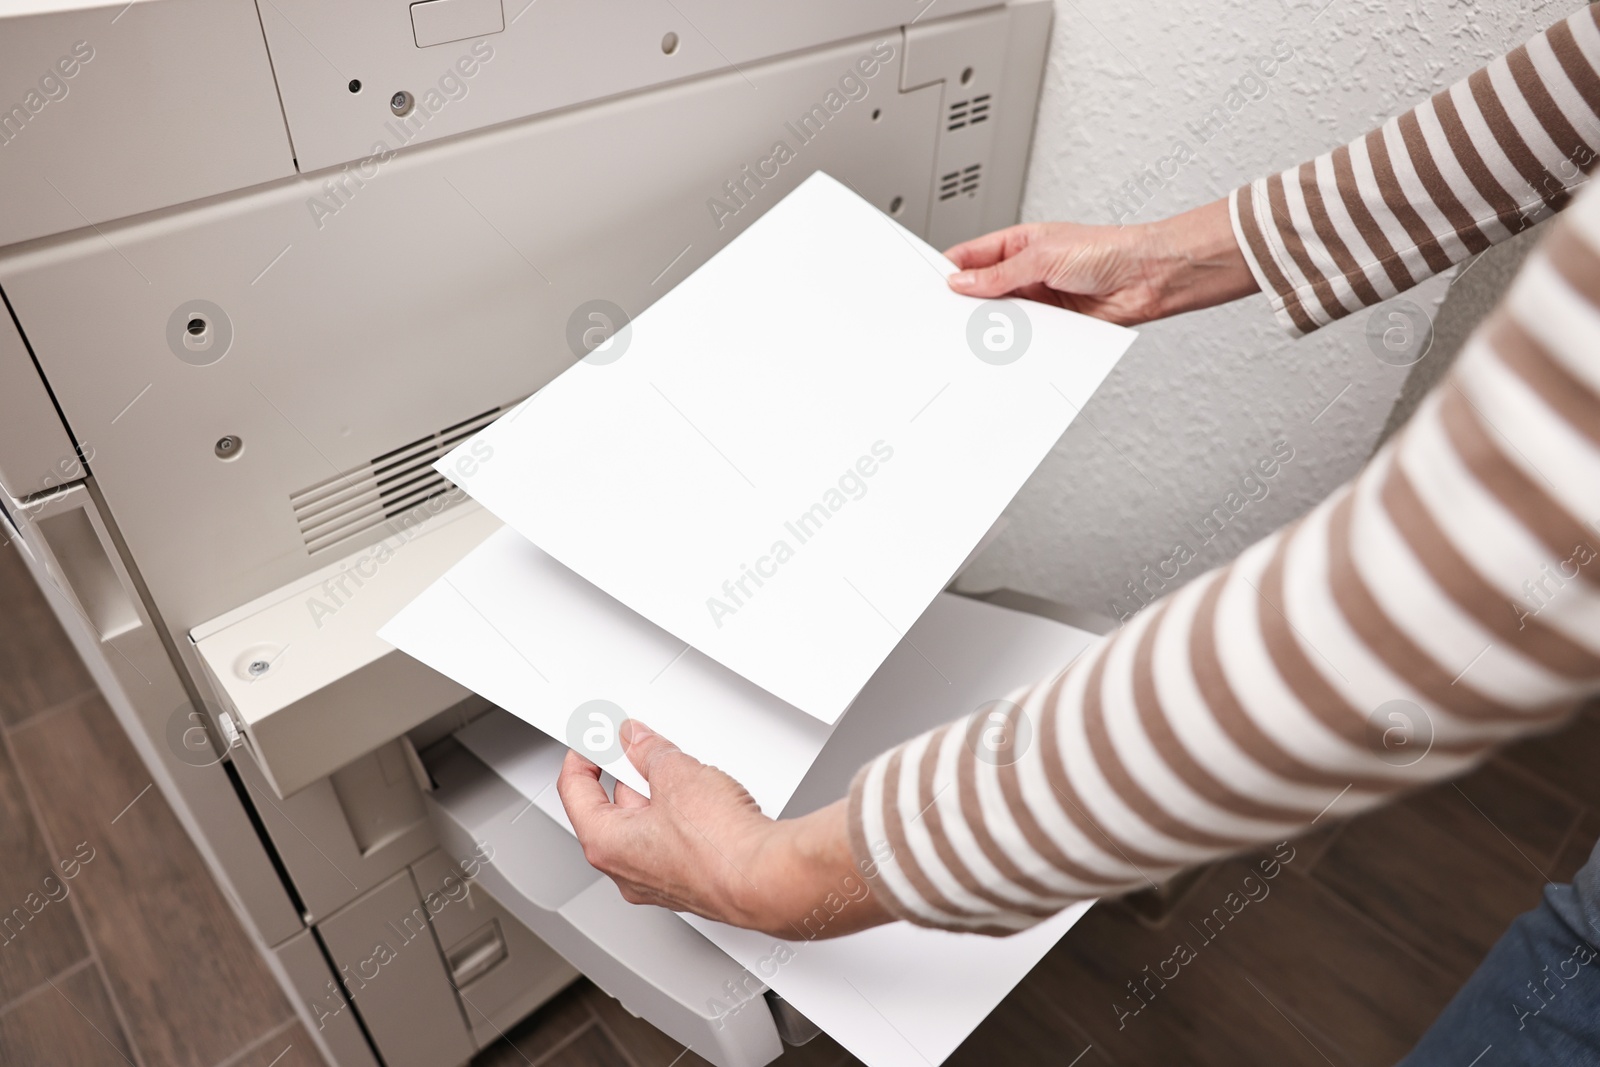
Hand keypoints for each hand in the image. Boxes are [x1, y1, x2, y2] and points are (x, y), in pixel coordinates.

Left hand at [557, 720, 891, 938]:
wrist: (765, 880)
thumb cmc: (718, 848)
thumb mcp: (677, 775)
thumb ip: (650, 753)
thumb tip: (637, 742)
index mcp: (605, 844)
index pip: (574, 792)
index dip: (582, 757)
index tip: (591, 741)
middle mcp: (626, 871)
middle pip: (613, 809)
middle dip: (628, 774)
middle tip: (642, 747)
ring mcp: (659, 882)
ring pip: (647, 827)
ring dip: (660, 797)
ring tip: (685, 773)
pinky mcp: (690, 884)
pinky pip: (674, 843)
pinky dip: (682, 820)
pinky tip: (705, 802)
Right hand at [944, 198, 1257, 324]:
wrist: (1147, 278)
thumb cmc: (1107, 250)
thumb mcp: (1042, 255)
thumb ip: (999, 274)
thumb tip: (962, 282)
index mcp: (1017, 245)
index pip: (971, 258)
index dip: (949, 271)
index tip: (930, 287)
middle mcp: (1026, 273)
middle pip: (982, 292)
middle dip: (966, 304)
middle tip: (948, 318)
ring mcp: (1038, 300)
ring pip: (1002, 318)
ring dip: (993, 326)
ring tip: (978, 334)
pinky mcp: (1053, 326)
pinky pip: (1025, 338)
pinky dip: (1016, 344)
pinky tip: (1008, 346)